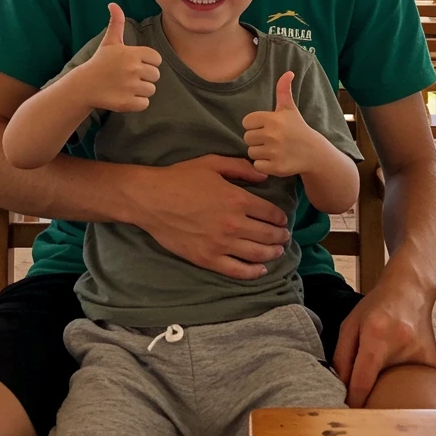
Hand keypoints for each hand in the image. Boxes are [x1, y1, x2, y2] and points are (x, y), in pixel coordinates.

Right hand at [81, 3, 161, 112]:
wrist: (84, 86)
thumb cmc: (100, 62)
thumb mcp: (109, 41)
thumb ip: (116, 22)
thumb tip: (113, 4)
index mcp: (133, 53)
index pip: (156, 59)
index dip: (147, 62)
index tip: (133, 64)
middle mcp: (133, 69)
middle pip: (156, 75)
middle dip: (145, 77)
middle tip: (128, 76)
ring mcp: (130, 87)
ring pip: (151, 90)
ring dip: (141, 90)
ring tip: (125, 86)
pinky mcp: (127, 103)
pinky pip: (144, 103)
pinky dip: (137, 103)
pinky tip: (124, 96)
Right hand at [132, 155, 291, 279]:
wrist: (151, 199)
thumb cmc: (180, 178)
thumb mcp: (212, 163)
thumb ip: (241, 168)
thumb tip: (264, 176)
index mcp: (237, 199)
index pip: (270, 213)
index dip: (280, 217)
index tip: (282, 220)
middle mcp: (233, 224)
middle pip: (267, 235)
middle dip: (280, 236)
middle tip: (284, 237)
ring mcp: (221, 244)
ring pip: (256, 254)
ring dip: (272, 253)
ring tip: (277, 251)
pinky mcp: (207, 258)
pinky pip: (237, 270)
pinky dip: (253, 272)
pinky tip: (261, 270)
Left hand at [242, 72, 319, 177]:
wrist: (314, 152)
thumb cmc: (298, 128)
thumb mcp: (290, 109)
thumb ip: (284, 90)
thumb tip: (288, 72)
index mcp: (273, 119)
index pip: (247, 122)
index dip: (255, 125)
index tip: (267, 127)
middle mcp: (272, 135)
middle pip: (247, 137)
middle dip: (257, 139)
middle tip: (271, 139)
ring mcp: (274, 152)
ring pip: (251, 152)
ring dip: (260, 152)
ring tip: (274, 149)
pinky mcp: (275, 167)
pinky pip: (257, 165)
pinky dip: (263, 165)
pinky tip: (274, 160)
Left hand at [332, 262, 435, 407]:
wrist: (410, 290)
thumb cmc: (376, 307)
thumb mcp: (350, 324)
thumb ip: (342, 356)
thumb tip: (340, 388)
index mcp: (376, 337)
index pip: (363, 381)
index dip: (354, 400)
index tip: (348, 412)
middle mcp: (401, 346)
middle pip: (382, 386)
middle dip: (372, 394)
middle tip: (365, 394)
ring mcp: (421, 355)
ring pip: (399, 386)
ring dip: (389, 385)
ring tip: (387, 370)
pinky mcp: (434, 362)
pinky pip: (416, 382)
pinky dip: (406, 379)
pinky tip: (402, 363)